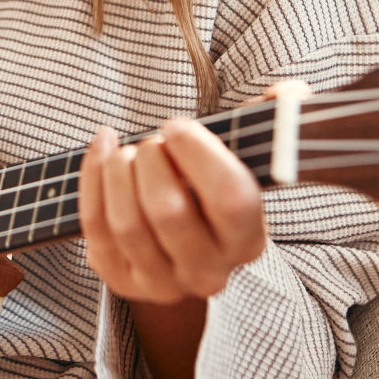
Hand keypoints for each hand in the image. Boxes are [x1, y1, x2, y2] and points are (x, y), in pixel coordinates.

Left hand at [78, 119, 266, 303]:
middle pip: (169, 213)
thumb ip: (279, 118)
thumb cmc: (215, 181)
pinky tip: (102, 151)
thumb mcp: (251, 152)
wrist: (184, 235)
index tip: (177, 127)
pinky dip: (91, 181)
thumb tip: (287, 94)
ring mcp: (164, 283)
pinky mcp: (123, 281)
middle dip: (151, 161)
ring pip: (128, 225)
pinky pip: (96, 230)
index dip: (199, 154)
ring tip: (124, 149)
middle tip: (152, 142)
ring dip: (117, 172)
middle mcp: (209, 272)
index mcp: (249, 239)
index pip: (231, 199)